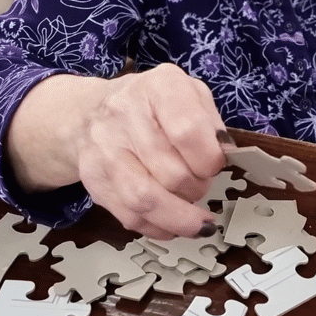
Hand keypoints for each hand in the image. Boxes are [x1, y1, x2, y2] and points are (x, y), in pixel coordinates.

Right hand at [7, 64, 226, 238]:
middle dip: (197, 187)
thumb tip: (225, 154)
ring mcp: (106, 150)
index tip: (216, 165)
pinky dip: (159, 227)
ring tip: (199, 222)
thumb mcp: (188, 93)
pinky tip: (172, 223)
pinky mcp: (95, 181)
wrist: (91, 111)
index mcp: (158, 87)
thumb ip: (210, 121)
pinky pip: (130, 217)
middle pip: (172, 171)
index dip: (209, 158)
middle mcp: (125, 115)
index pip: (188, 130)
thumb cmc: (150, 104)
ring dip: (180, 218)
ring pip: (146, 200)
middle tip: (202, 184)